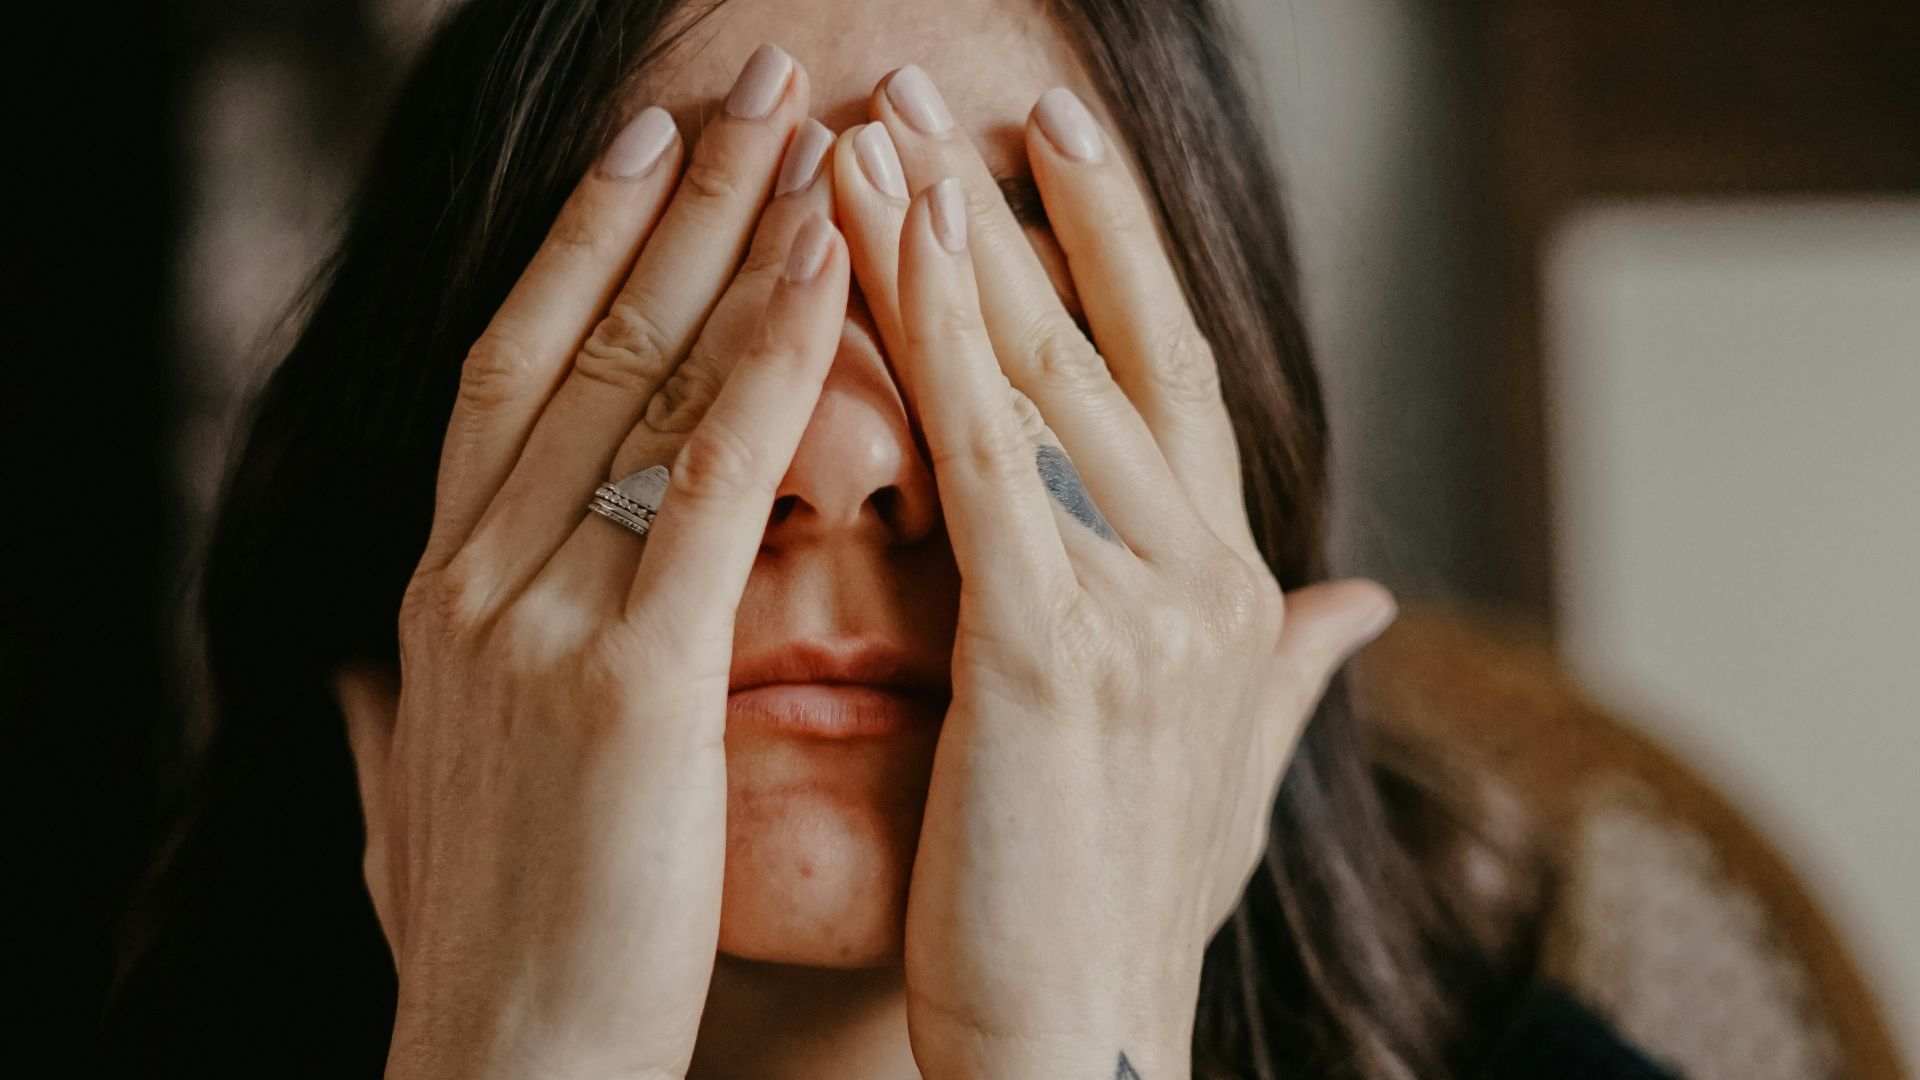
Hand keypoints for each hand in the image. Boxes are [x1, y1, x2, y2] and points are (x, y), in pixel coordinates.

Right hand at [330, 45, 846, 1079]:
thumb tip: (370, 679)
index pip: (515, 371)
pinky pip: (711, 479)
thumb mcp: (420, 804)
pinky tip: (829, 263)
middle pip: (578, 336)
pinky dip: (770, 357)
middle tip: (742, 78)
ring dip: (729, 231)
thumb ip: (400, 718)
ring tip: (804, 119)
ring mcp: (537, 615)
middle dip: (668, 194)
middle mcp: (476, 575)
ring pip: (642, 376)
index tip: (645, 149)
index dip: (580, 246)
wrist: (502, 1074)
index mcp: (447, 594)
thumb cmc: (497, 944)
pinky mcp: (623, 678)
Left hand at [832, 69, 1397, 1078]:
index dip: (1115, 257)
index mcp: (1229, 593)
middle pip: (1110, 345)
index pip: (1170, 382)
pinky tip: (883, 237)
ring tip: (881, 124)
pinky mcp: (1053, 648)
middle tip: (947, 90)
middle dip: (1027, 209)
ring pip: (1044, 373)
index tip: (1053, 154)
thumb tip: (1365, 605)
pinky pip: (986, 454)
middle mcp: (1208, 576)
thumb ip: (1291, 671)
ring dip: (957, 235)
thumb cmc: (1116, 914)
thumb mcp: (1224, 773)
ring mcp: (1143, 603)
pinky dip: (938, 332)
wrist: (1085, 1053)